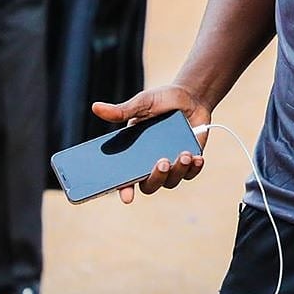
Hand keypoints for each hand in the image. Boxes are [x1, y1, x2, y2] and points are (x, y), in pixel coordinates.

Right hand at [91, 85, 211, 203]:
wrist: (191, 96)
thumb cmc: (163, 100)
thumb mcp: (142, 103)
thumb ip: (123, 110)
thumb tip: (96, 107)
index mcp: (133, 152)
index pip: (124, 177)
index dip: (123, 189)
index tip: (126, 196)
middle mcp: (150, 163)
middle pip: (149, 184)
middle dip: (156, 177)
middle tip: (162, 162)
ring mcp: (171, 164)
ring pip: (170, 181)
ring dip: (177, 171)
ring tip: (184, 154)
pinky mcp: (189, 162)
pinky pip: (190, 173)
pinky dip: (194, 168)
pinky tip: (197, 158)